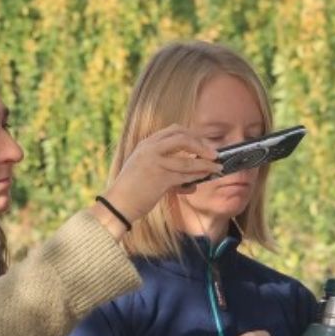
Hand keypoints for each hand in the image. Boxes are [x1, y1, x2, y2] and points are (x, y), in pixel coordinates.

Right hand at [93, 124, 221, 233]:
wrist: (117, 204)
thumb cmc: (132, 188)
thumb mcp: (144, 166)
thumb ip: (163, 161)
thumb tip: (189, 165)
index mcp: (146, 143)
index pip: (174, 130)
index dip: (193, 135)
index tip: (204, 143)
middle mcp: (150, 149)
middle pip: (183, 138)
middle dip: (202, 145)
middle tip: (214, 154)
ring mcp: (155, 163)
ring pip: (188, 160)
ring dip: (206, 165)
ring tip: (217, 168)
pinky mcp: (160, 179)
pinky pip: (185, 176)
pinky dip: (197, 177)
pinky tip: (204, 178)